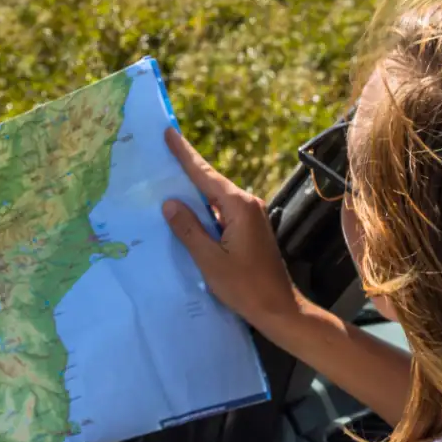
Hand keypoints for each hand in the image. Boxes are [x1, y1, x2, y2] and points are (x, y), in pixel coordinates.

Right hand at [162, 128, 302, 335]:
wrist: (279, 308)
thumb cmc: (245, 286)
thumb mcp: (210, 260)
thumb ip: (188, 229)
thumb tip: (170, 203)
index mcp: (239, 206)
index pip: (205, 174)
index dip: (184, 154)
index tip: (169, 132)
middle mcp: (247, 205)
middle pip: (210, 182)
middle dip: (186, 168)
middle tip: (162, 151)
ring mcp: (251, 216)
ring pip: (215, 198)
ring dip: (192, 191)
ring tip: (166, 179)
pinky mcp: (249, 229)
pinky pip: (220, 211)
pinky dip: (202, 209)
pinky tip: (185, 211)